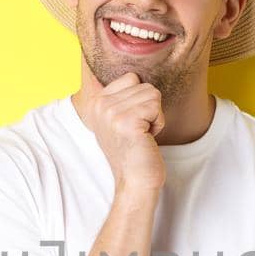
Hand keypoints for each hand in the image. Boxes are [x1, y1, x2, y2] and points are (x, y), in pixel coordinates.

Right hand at [77, 71, 165, 191]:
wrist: (135, 181)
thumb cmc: (134, 151)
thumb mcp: (118, 119)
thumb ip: (121, 97)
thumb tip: (137, 73)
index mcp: (95, 102)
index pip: (131, 77)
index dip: (140, 100)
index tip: (132, 124)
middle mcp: (99, 105)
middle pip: (144, 84)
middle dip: (149, 108)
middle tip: (138, 132)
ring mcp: (111, 113)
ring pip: (152, 94)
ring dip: (155, 116)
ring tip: (142, 135)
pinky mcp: (127, 121)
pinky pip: (156, 106)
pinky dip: (159, 123)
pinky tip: (147, 138)